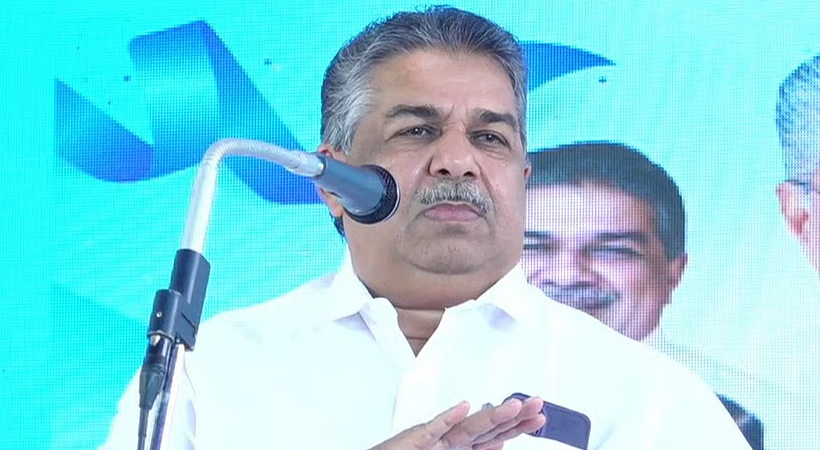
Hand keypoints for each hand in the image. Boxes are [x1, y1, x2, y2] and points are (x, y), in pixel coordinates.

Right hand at [369, 396, 545, 449]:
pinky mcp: (418, 439)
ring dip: (492, 415)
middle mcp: (452, 439)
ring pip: (469, 427)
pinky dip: (449, 418)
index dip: (519, 426)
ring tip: (514, 406)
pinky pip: (434, 428)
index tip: (541, 418)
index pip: (497, 435)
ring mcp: (436, 438)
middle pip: (489, 427)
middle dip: (515, 416)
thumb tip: (500, 446)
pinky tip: (464, 407)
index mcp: (462, 445)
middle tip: (539, 405)